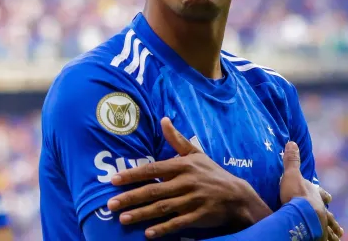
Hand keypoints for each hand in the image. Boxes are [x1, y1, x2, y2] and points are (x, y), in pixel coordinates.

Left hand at [107, 117, 271, 238]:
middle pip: (154, 190)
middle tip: (110, 204)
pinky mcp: (199, 216)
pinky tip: (148, 233)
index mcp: (183, 166)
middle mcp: (186, 182)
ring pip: (162, 208)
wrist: (236, 196)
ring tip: (122, 219)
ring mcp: (192, 200)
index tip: (114, 180)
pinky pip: (178, 223)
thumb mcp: (196, 154)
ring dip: (141, 214)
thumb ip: (176, 139)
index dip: (133, 175)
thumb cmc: (212, 173)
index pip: (153, 170)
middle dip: (131, 197)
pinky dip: (163, 228)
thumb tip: (163, 120)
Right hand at [280, 141, 340, 240]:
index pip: (322, 194)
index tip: (329, 198)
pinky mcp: (317, 235)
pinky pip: (322, 239)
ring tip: (338, 237)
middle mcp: (321, 209)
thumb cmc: (296, 195)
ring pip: (329, 228)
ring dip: (333, 232)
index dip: (324, 195)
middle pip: (329, 215)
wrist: (301, 215)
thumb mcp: (291, 175)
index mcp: (315, 195)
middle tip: (339, 226)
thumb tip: (292, 142)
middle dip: (332, 220)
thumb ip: (292, 160)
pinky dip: (326, 240)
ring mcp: (320, 223)